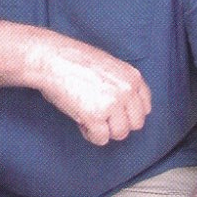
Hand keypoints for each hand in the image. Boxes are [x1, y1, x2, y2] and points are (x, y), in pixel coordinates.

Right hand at [27, 35, 150, 144]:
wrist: (51, 58)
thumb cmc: (71, 59)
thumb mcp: (107, 66)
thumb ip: (120, 84)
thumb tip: (122, 107)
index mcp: (132, 76)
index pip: (145, 107)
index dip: (127, 113)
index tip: (115, 113)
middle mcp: (127, 90)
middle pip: (135, 124)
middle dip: (117, 123)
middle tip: (100, 116)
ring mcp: (113, 104)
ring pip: (119, 133)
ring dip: (103, 129)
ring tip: (87, 115)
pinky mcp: (95, 116)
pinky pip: (101, 138)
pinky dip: (90, 134)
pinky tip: (81, 121)